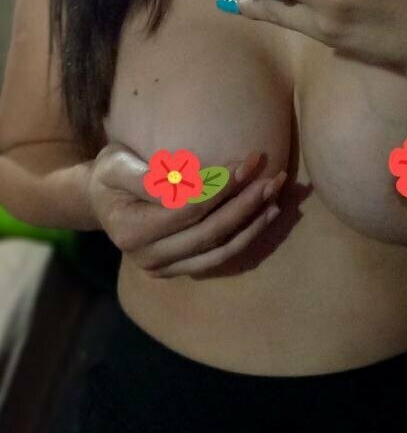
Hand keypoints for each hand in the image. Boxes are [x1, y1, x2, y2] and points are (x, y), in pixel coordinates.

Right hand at [88, 142, 285, 278]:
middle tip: (273, 178)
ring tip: (276, 195)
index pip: (188, 209)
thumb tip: (186, 183)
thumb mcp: (116, 164)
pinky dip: (245, 238)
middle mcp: (148, 258)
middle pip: (208, 231)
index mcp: (130, 231)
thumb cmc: (112, 174)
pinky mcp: (180, 270)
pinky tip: (266, 216)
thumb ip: (148, 176)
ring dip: (252, 223)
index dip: (221, 187)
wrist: (102, 201)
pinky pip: (219, 257)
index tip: (248, 162)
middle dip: (245, 204)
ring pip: (219, 248)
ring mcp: (165, 269)